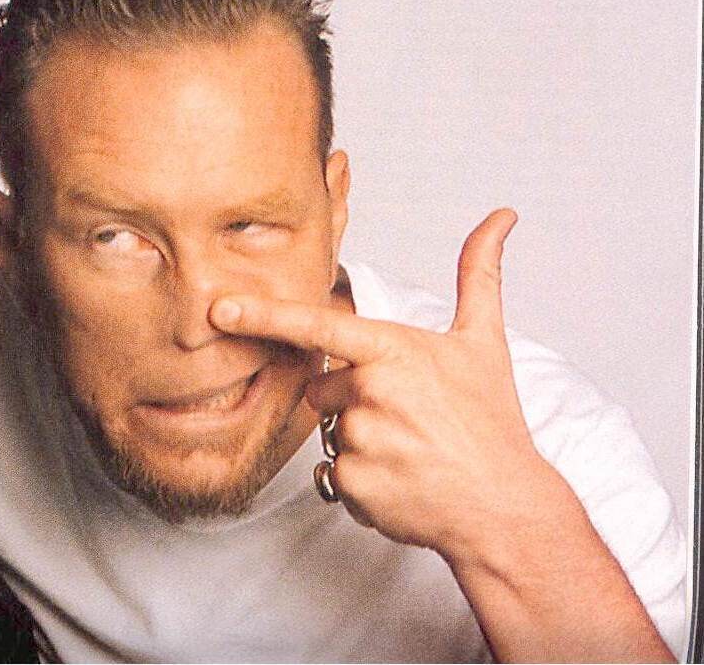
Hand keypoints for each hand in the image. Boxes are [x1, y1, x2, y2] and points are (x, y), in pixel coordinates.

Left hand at [209, 208, 553, 559]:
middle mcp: (370, 392)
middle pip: (323, 389)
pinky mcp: (351, 484)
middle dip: (351, 401)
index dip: (262, 315)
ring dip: (358, 441)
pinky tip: (399, 479)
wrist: (505, 507)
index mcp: (393, 351)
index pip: (316, 327)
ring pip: (329, 431)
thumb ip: (478, 274)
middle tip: (405, 418)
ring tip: (407, 451)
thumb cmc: (490, 423)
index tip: (219, 307)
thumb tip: (500, 217)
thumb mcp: (484, 343)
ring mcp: (358, 440)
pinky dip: (360, 479)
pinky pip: (333, 473)